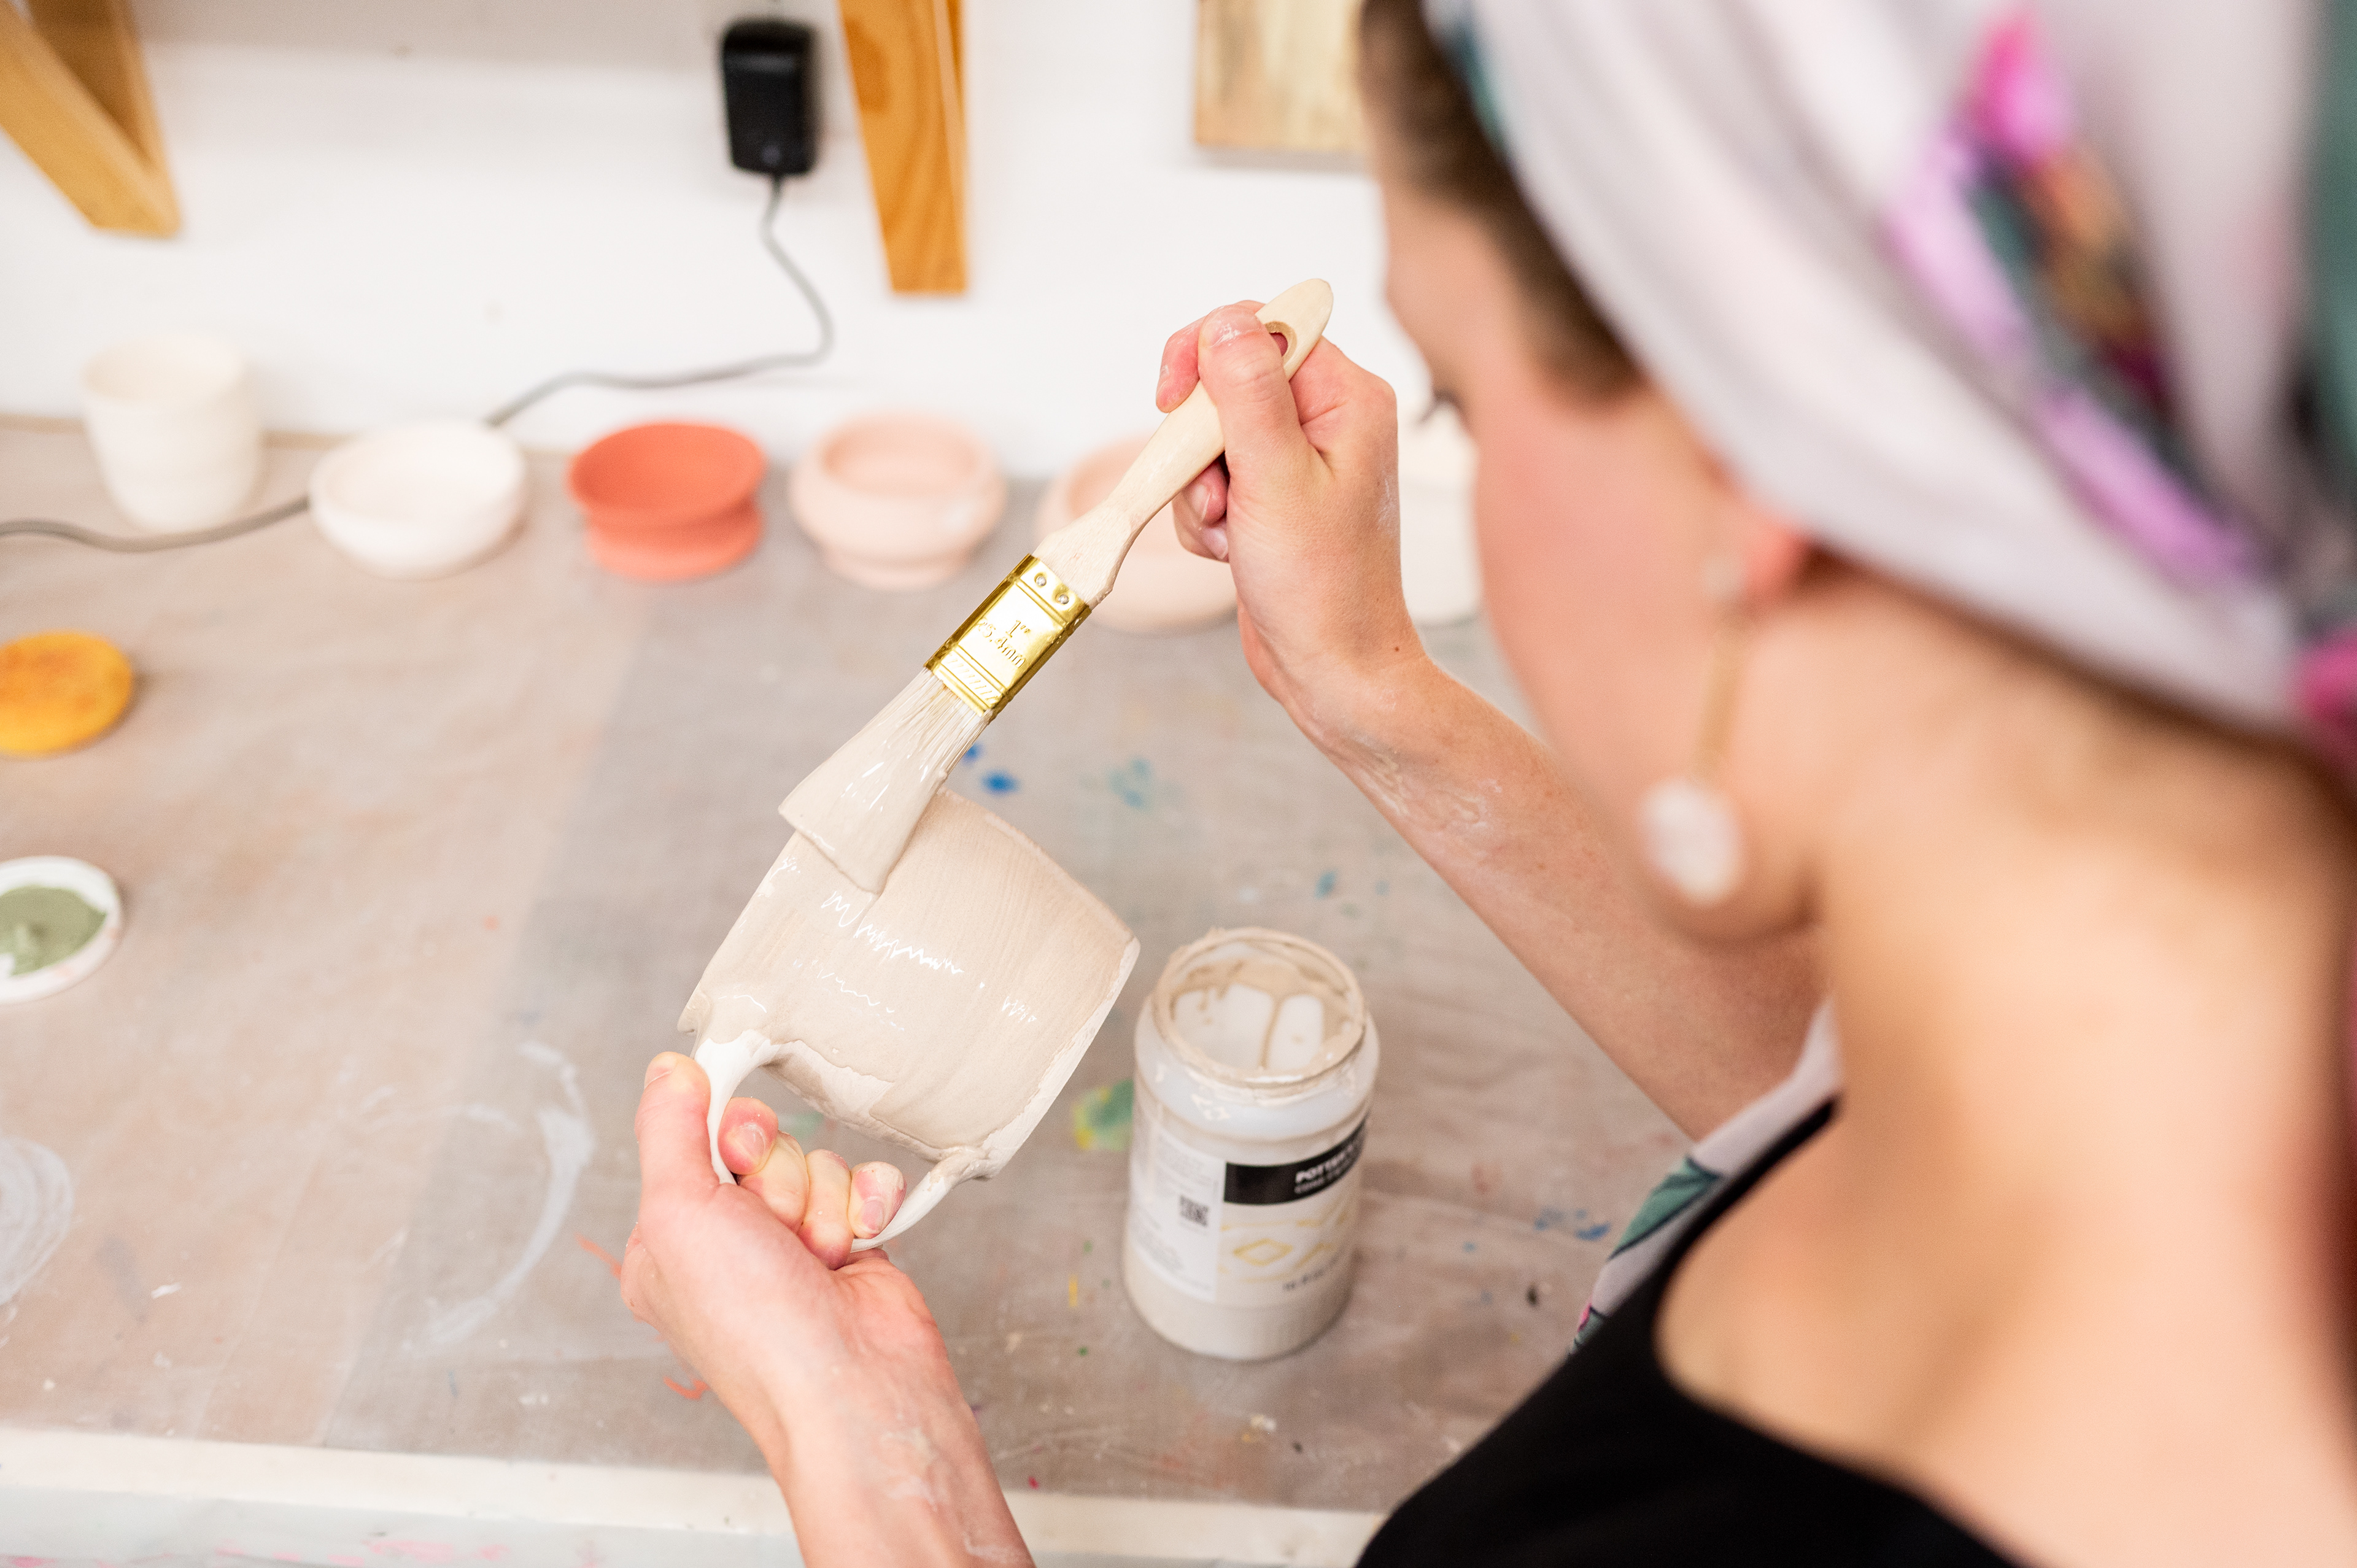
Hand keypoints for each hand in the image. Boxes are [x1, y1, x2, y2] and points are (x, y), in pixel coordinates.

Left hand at [624, 1052, 1029, 1566]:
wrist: (853, 1387)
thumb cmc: (755, 1327)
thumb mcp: (677, 1216)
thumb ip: (667, 1132)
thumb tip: (666, 1070)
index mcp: (670, 1239)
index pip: (695, 1136)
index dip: (727, 1132)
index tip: (739, 1158)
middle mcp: (730, 1241)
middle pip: (762, 1142)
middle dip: (779, 1177)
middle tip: (775, 1227)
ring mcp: (793, 1244)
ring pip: (817, 1159)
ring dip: (822, 1201)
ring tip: (817, 1259)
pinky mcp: (852, 1244)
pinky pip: (866, 1179)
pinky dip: (869, 1204)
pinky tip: (861, 1241)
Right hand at [1158, 301, 1421, 737]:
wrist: (1333, 670)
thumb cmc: (1323, 588)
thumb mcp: (1277, 480)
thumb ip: (1248, 394)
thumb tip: (1225, 323)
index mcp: (1348, 397)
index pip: (1262, 327)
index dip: (1207, 354)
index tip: (1173, 400)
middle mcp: (1328, 419)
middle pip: (1225, 381)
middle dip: (1199, 439)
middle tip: (1212, 488)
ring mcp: (1297, 459)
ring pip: (1208, 436)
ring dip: (1199, 486)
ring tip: (1231, 532)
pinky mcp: (1271, 496)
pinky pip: (1210, 479)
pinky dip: (1206, 516)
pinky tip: (1233, 550)